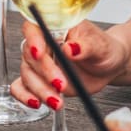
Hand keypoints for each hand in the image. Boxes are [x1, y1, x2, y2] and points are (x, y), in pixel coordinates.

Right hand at [10, 19, 128, 109]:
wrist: (108, 66)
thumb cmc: (104, 49)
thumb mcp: (101, 46)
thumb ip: (86, 46)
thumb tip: (70, 48)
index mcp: (56, 27)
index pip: (34, 27)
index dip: (33, 39)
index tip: (39, 53)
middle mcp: (44, 43)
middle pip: (30, 54)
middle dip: (44, 72)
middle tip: (61, 84)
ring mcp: (40, 63)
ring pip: (27, 73)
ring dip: (40, 89)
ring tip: (58, 101)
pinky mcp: (40, 80)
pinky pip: (21, 87)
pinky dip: (25, 96)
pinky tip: (37, 103)